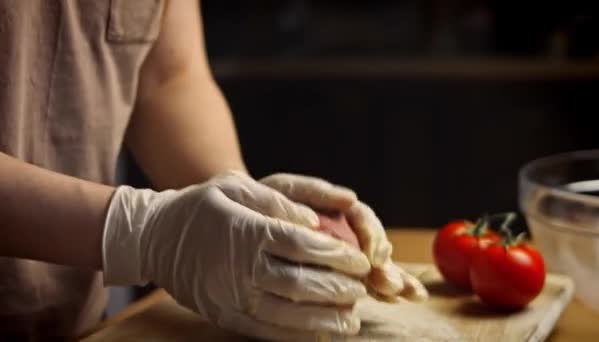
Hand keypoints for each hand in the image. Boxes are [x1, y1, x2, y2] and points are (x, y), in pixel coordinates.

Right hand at [102, 172, 370, 339]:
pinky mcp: (224, 315)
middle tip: (362, 287)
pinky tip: (319, 335)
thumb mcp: (234, 187)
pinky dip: (296, 336)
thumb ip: (276, 201)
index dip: (336, 255)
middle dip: (338, 288)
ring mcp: (231, 296)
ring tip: (351, 320)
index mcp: (246, 232)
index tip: (360, 259)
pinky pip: (265, 332)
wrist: (155, 237)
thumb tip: (314, 221)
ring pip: (287, 314)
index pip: (301, 246)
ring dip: (324, 320)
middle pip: (300, 283)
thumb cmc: (201, 207)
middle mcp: (240, 268)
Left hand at [260, 173, 427, 300]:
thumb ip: (314, 191)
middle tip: (388, 283)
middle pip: (374, 244)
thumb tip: (351, 199)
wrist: (239, 219)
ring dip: (393, 277)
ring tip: (403, 293)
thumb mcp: (283, 189)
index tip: (372, 255)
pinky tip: (399, 299)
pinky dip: (386, 289)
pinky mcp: (338, 272)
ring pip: (376, 263)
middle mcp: (343, 229)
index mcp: (334, 209)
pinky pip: (368, 280)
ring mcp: (343, 252)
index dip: (371, 234)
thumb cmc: (261, 202)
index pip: (362, 219)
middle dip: (385, 264)